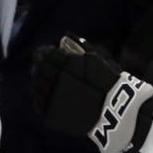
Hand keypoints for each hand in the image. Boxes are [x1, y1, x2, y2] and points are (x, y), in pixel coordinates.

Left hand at [31, 37, 152, 152]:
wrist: (116, 112)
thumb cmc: (111, 82)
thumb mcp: (99, 58)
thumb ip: (80, 46)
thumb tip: (64, 39)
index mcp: (67, 63)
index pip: (44, 54)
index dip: (42, 53)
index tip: (44, 53)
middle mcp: (57, 79)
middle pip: (39, 69)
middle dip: (39, 65)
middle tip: (41, 66)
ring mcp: (53, 97)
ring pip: (36, 86)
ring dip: (38, 81)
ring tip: (45, 80)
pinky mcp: (52, 114)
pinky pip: (39, 103)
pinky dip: (40, 98)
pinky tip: (47, 95)